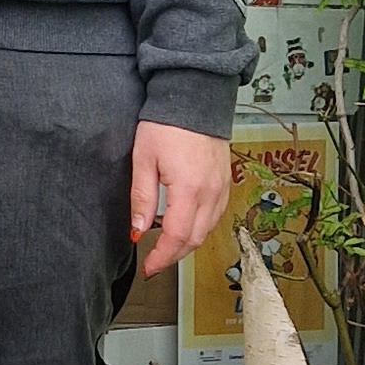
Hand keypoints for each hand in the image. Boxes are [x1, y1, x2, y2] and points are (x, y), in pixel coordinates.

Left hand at [129, 120, 231, 277]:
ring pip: (207, 230)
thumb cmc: (167, 123)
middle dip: (173, 256)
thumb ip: (142, 197)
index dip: (161, 257)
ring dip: (187, 244)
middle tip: (154, 263)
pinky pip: (215, 216)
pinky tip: (185, 227)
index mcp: (189, 190)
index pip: (175, 237)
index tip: (147, 267)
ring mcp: (221, 188)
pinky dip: (200, 228)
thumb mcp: (144, 159)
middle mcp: (210, 193)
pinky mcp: (225, 181)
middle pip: (194, 239)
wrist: (195, 97)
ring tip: (166, 248)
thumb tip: (138, 229)